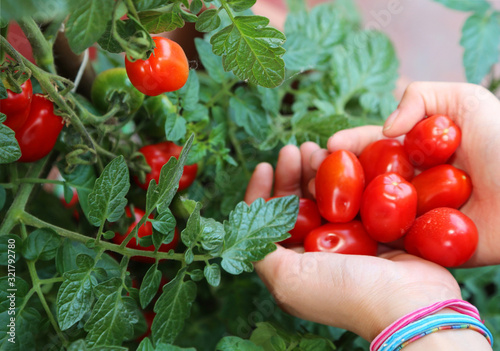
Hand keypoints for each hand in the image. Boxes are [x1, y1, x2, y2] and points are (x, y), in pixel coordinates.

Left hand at [245, 143, 461, 341]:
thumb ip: (260, 254)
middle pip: (297, 203)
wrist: (409, 303)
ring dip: (316, 170)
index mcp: (293, 263)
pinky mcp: (374, 228)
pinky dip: (348, 177)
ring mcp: (347, 239)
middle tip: (294, 150)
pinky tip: (345, 159)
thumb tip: (242, 230)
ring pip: (324, 195)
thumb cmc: (345, 292)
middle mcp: (317, 250)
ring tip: (316, 149)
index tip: (264, 167)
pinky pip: (355, 195)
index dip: (261, 193)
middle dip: (291, 174)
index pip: (269, 223)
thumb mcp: (289, 280)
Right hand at [323, 82, 499, 265]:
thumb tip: (385, 130)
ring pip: (366, 213)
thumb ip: (422, 96)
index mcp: (414, 153)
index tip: (324, 149)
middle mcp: (407, 185)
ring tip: (314, 208)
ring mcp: (412, 217)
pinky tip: (336, 238)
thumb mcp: (466, 101)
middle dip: (331, 180)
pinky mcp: (422, 246)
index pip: (370, 148)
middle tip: (307, 178)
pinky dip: (361, 241)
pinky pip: (387, 244)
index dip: (345, 148)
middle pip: (360, 182)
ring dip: (338, 212)